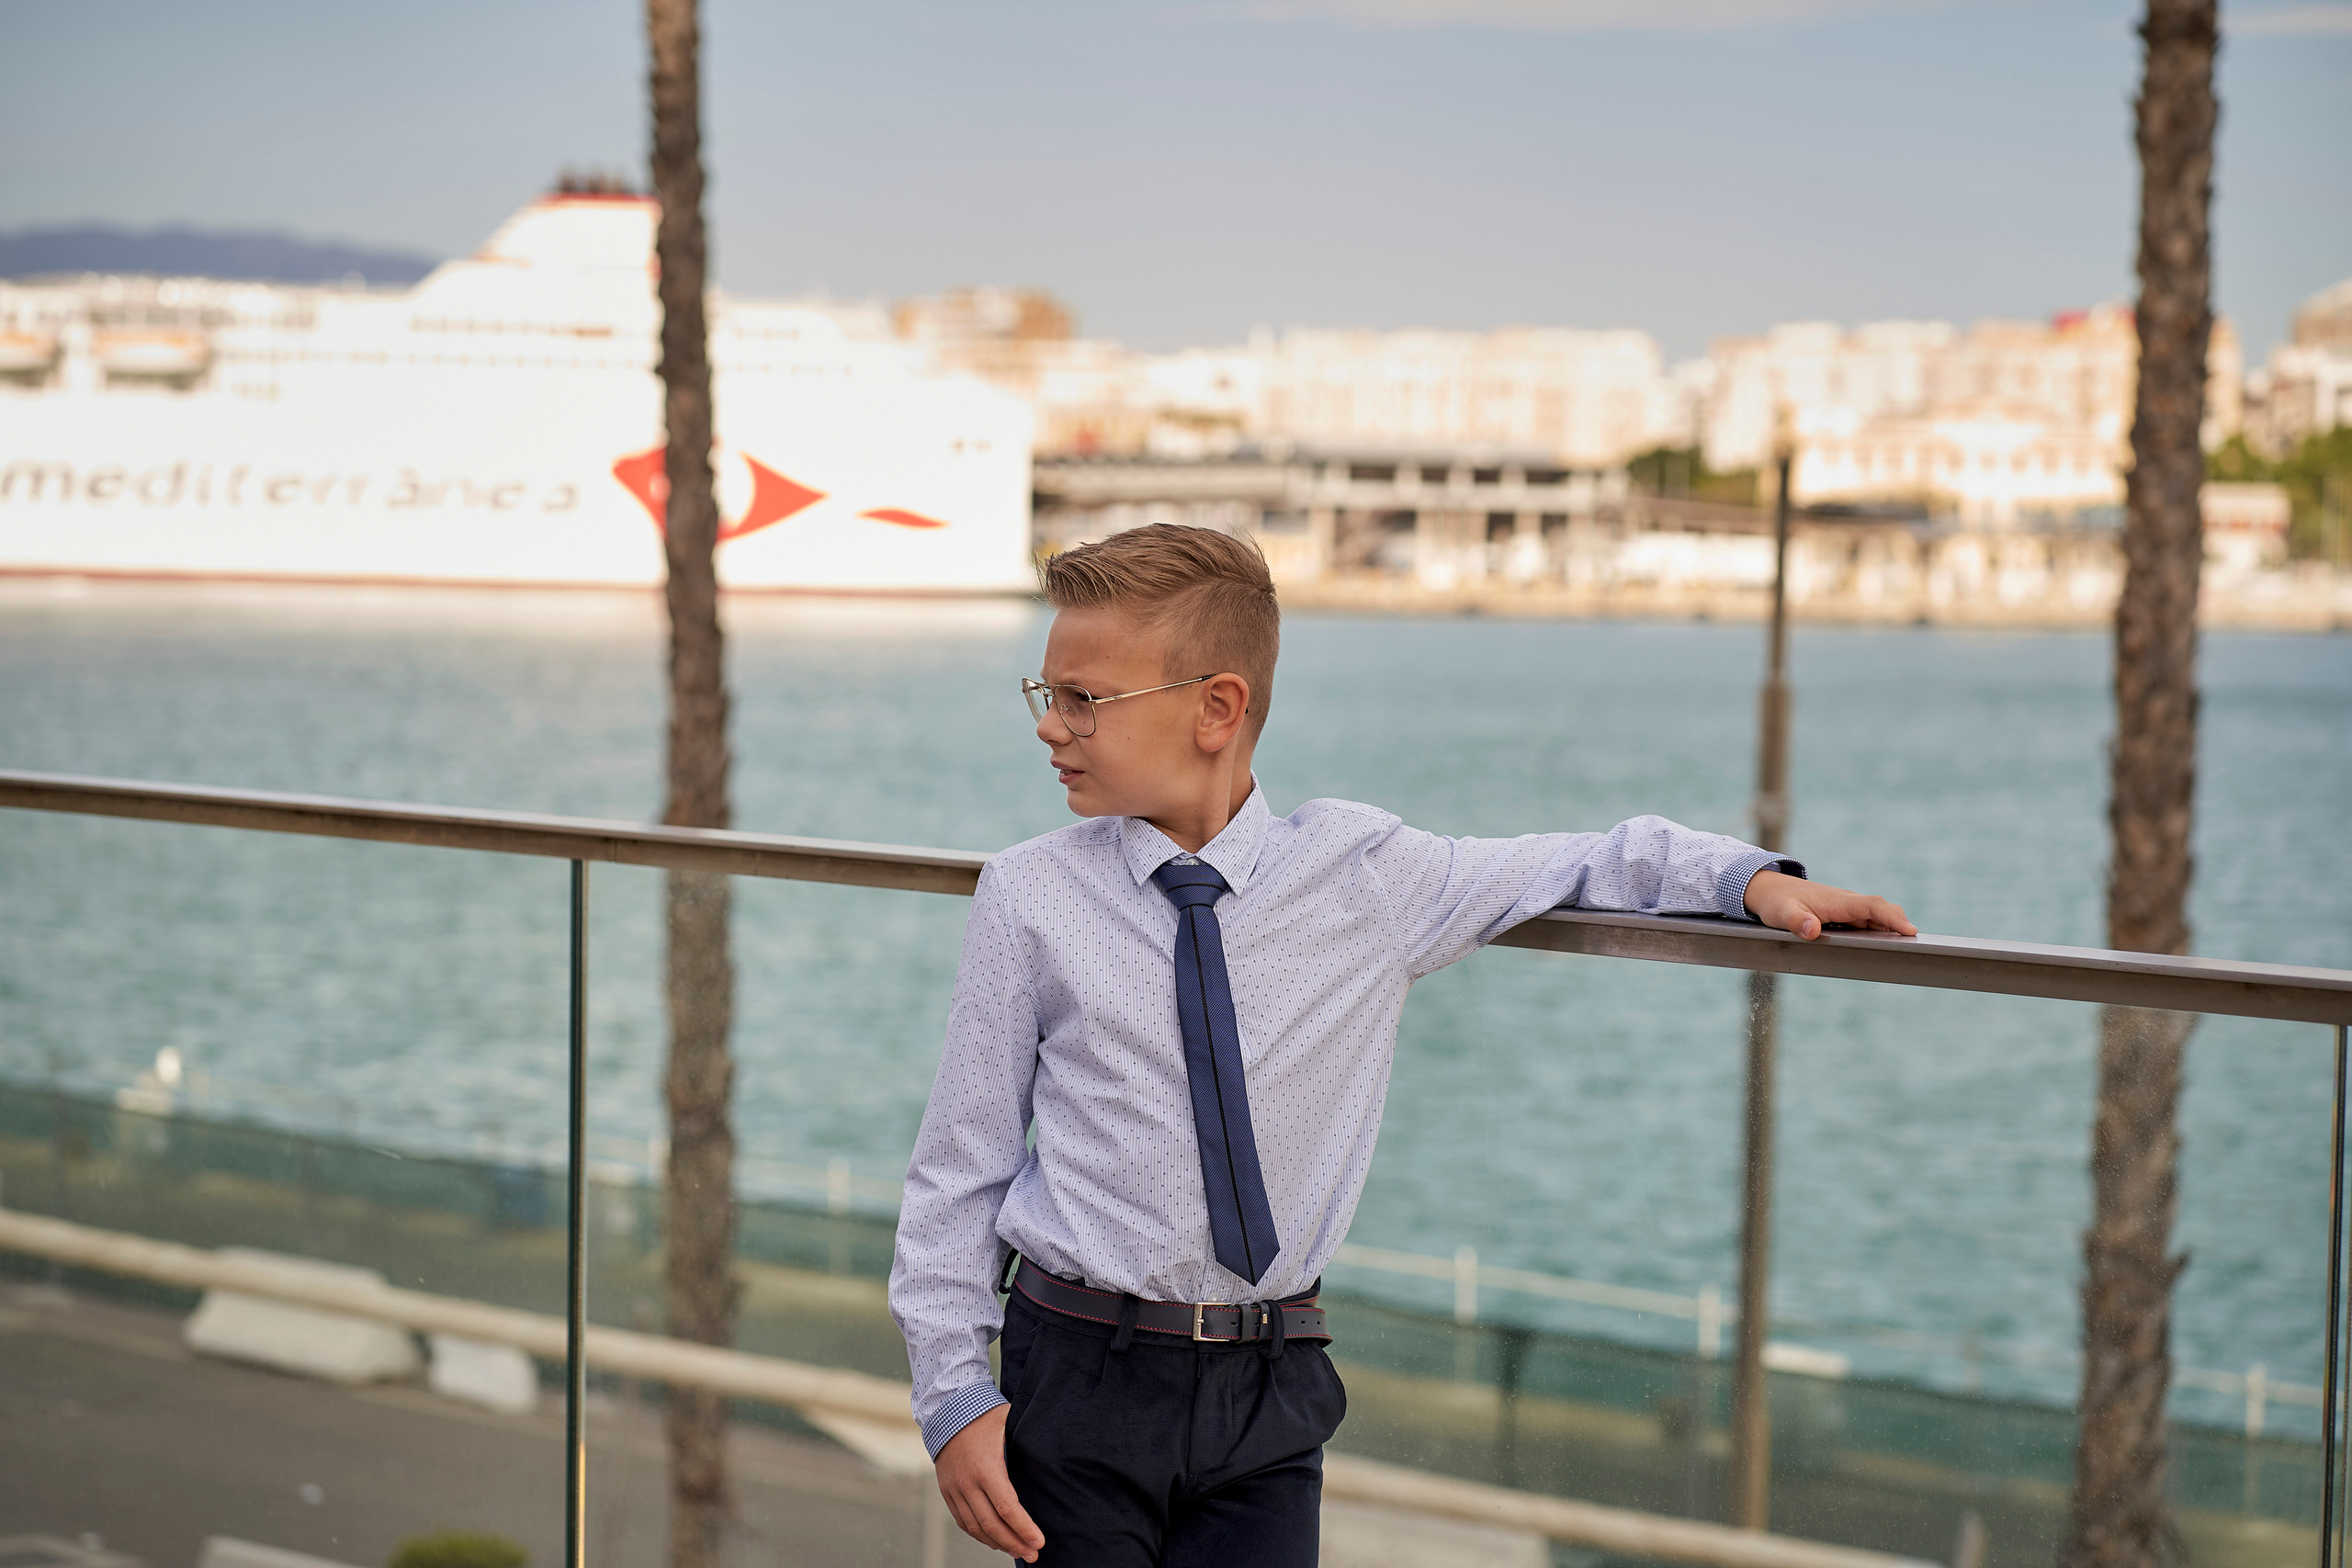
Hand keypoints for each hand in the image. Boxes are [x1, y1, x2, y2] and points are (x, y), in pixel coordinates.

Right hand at [935, 1404, 1043, 1561]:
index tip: (1039, 1542)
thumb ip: (1029, 1437)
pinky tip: (994, 1541)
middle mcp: (967, 1482)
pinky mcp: (947, 1491)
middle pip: (992, 1524)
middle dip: (1014, 1543)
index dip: (1024, 1528)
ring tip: (1017, 1551)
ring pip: (976, 1527)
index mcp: (986, 1467)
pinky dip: (978, 1535)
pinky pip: (962, 1521)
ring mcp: (955, 1489)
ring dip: (998, 1543)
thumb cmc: (984, 1415)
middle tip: (1033, 1554)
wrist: (947, 1410)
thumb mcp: (1009, 1422)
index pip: (1007, 1507)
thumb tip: (1057, 1447)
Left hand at [1742, 869, 1915, 940]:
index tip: (1910, 930)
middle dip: (1899, 924)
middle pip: (1881, 912)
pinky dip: (1880, 933)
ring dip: (1892, 930)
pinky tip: (1887, 947)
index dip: (1892, 917)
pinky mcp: (1844, 917)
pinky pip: (1868, 924)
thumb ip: (1796, 922)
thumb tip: (1812, 930)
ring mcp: (1847, 909)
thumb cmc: (1777, 902)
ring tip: (1905, 951)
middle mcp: (1847, 903)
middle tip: (1914, 946)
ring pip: (1876, 918)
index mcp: (1837, 901)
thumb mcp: (1781, 914)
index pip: (1871, 906)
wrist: (1771, 890)